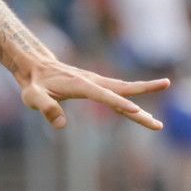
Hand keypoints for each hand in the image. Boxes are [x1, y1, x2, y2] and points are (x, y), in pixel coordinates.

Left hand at [19, 61, 169, 130]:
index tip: (136, 110)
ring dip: (143, 101)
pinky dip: (132, 101)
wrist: (36, 66)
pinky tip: (141, 113)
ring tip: (158, 122)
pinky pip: (118, 94)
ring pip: (124, 92)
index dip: (119, 103)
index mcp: (80, 84)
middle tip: (158, 120)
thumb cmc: (34, 84)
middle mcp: (93, 81)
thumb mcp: (33, 96)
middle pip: (123, 91)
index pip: (104, 96)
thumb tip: (61, 125)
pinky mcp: (97, 86)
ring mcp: (97, 83)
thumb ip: (45, 107)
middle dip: (144, 101)